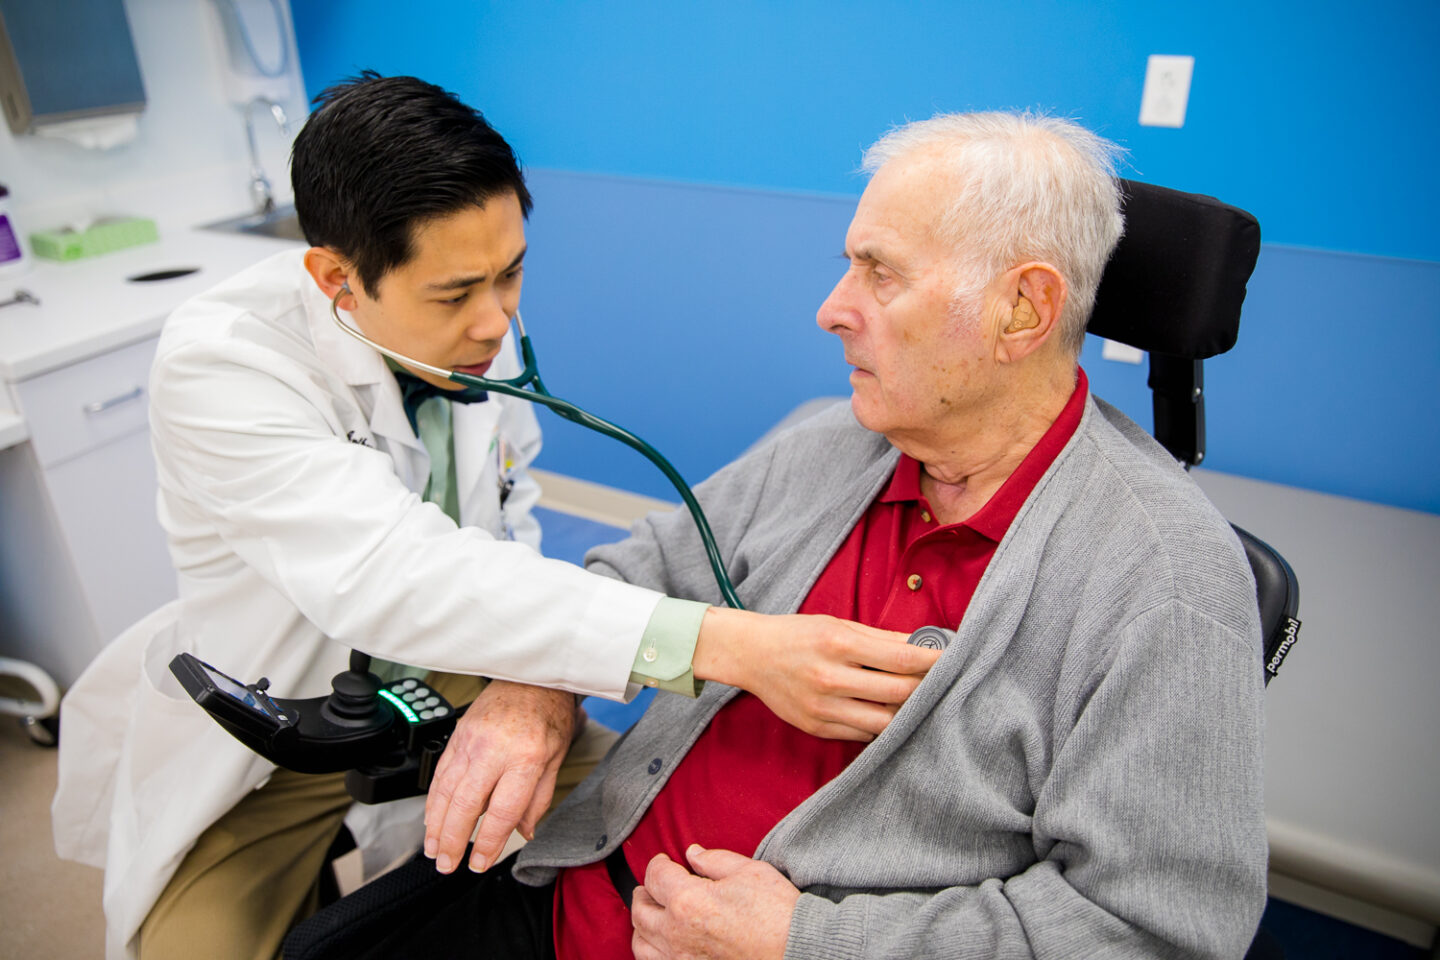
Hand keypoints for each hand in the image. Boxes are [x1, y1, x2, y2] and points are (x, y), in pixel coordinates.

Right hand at [423, 679, 577, 873]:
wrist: (533, 677)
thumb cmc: (549, 716)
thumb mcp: (555, 759)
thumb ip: (538, 800)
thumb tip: (524, 833)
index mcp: (526, 758)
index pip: (502, 811)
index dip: (488, 843)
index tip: (480, 863)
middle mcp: (495, 749)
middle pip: (466, 804)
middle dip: (453, 839)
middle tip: (447, 864)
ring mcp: (472, 740)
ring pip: (447, 790)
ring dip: (436, 824)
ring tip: (434, 849)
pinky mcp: (458, 734)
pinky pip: (441, 772)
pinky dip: (434, 799)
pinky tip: (431, 818)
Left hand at [631, 845, 798, 959]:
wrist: (796, 952)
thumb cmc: (777, 913)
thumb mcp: (749, 872)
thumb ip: (714, 860)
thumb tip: (692, 854)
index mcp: (688, 900)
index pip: (655, 876)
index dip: (659, 863)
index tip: (666, 862)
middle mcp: (677, 933)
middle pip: (640, 910)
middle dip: (645, 891)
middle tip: (654, 885)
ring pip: (641, 942)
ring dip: (644, 923)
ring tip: (655, 913)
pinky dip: (653, 949)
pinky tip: (664, 941)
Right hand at [693, 607, 941, 740]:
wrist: (751, 654)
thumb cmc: (798, 634)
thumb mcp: (838, 624)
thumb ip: (881, 637)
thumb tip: (923, 644)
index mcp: (839, 644)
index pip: (901, 657)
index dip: (933, 661)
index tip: (953, 659)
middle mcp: (831, 677)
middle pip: (899, 693)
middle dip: (926, 688)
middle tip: (942, 683)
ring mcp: (823, 707)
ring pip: (885, 721)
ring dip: (907, 713)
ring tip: (919, 702)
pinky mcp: (817, 728)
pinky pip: (863, 734)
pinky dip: (881, 725)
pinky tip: (888, 714)